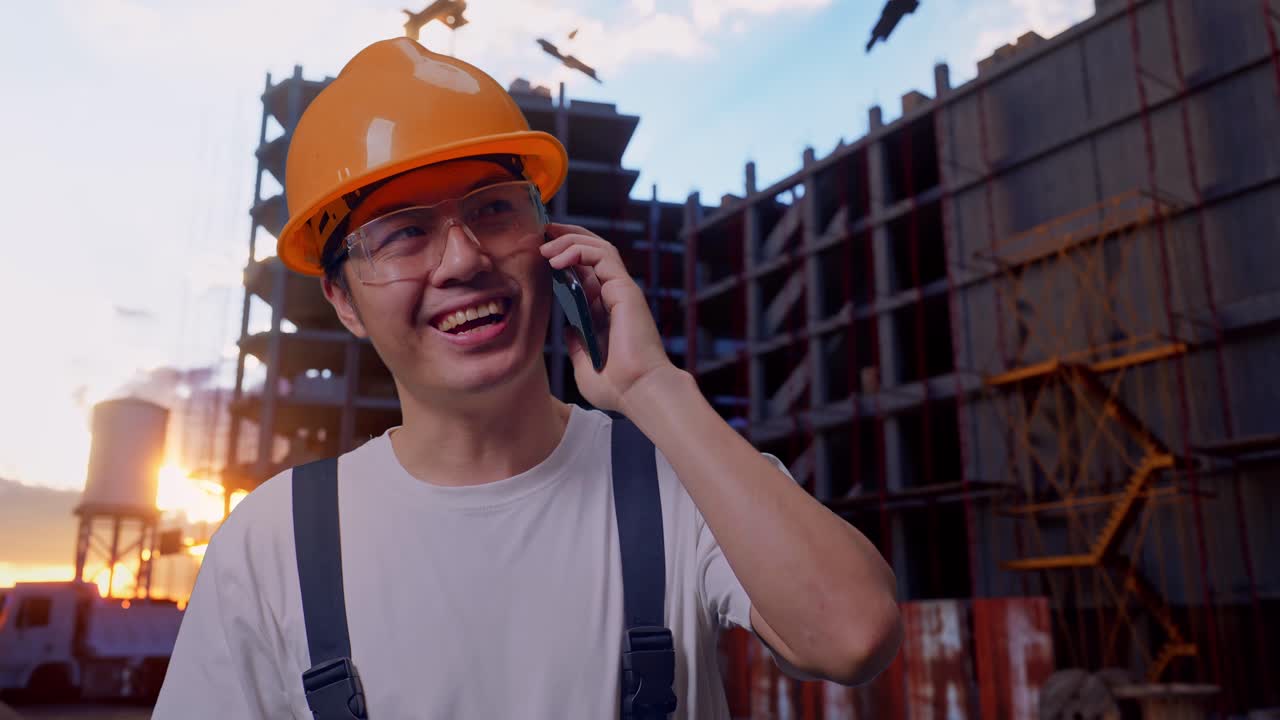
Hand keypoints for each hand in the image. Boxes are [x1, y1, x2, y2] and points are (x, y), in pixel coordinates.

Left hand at [540, 223, 675, 411]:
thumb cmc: (617, 386)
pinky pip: (602, 256)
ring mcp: (621, 290)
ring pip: (597, 247)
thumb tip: (568, 329)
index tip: (539, 253)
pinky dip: (578, 250)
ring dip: (569, 240)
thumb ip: (576, 345)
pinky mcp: (625, 289)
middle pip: (591, 252)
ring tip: (545, 246)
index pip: (584, 272)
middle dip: (565, 237)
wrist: (638, 392)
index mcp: (605, 311)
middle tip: (540, 233)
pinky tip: (557, 259)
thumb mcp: (584, 366)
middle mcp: (614, 296)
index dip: (563, 257)